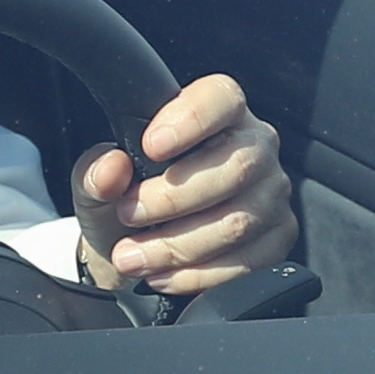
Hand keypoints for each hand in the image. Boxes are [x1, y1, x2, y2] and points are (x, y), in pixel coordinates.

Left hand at [73, 72, 302, 295]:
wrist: (132, 246)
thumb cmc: (123, 199)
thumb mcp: (96, 183)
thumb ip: (96, 171)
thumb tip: (111, 168)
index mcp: (220, 112)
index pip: (222, 98)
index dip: (191, 120)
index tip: (150, 146)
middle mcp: (256, 147)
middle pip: (237, 166)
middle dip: (173, 199)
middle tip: (128, 214)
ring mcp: (272, 194)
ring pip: (239, 221)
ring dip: (177, 246)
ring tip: (132, 256)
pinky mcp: (278, 237)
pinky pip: (248, 263)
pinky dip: (197, 274)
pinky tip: (162, 275)